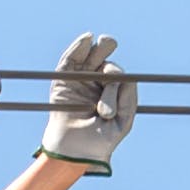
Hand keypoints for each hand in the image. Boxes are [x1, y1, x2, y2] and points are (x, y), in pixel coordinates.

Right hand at [38, 32, 133, 176]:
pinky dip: (77, 47)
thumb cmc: (101, 139)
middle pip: (103, 58)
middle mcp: (96, 83)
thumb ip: (128, 97)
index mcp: (112, 91)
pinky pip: (69, 60)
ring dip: (97, 45)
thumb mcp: (124, 119)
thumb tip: (121, 73)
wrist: (76, 152)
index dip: (117, 73)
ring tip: (104, 40)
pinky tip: (87, 38)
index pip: (117, 74)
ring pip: (88, 56)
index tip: (112, 81)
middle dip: (108, 47)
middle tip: (110, 43)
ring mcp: (79, 81)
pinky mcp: (62, 81)